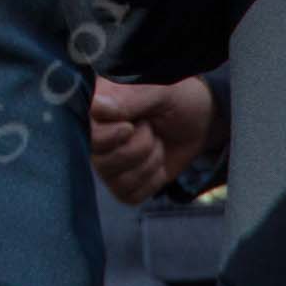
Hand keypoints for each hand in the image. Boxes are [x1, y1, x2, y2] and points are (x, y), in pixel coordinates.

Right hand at [89, 77, 225, 205]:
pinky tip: (156, 163)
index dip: (109, 136)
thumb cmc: (174, 97)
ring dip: (149, 163)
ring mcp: (106, 161)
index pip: (87, 134)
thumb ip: (127, 97)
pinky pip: (129, 195)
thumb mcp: (157, 90)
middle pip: (101, 162)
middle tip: (150, 129)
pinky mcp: (122, 182)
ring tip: (156, 143)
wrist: (198, 118)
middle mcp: (94, 137)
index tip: (131, 126)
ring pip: (117, 181)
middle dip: (139, 148)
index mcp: (95, 109)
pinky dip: (152, 181)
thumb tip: (96, 107)